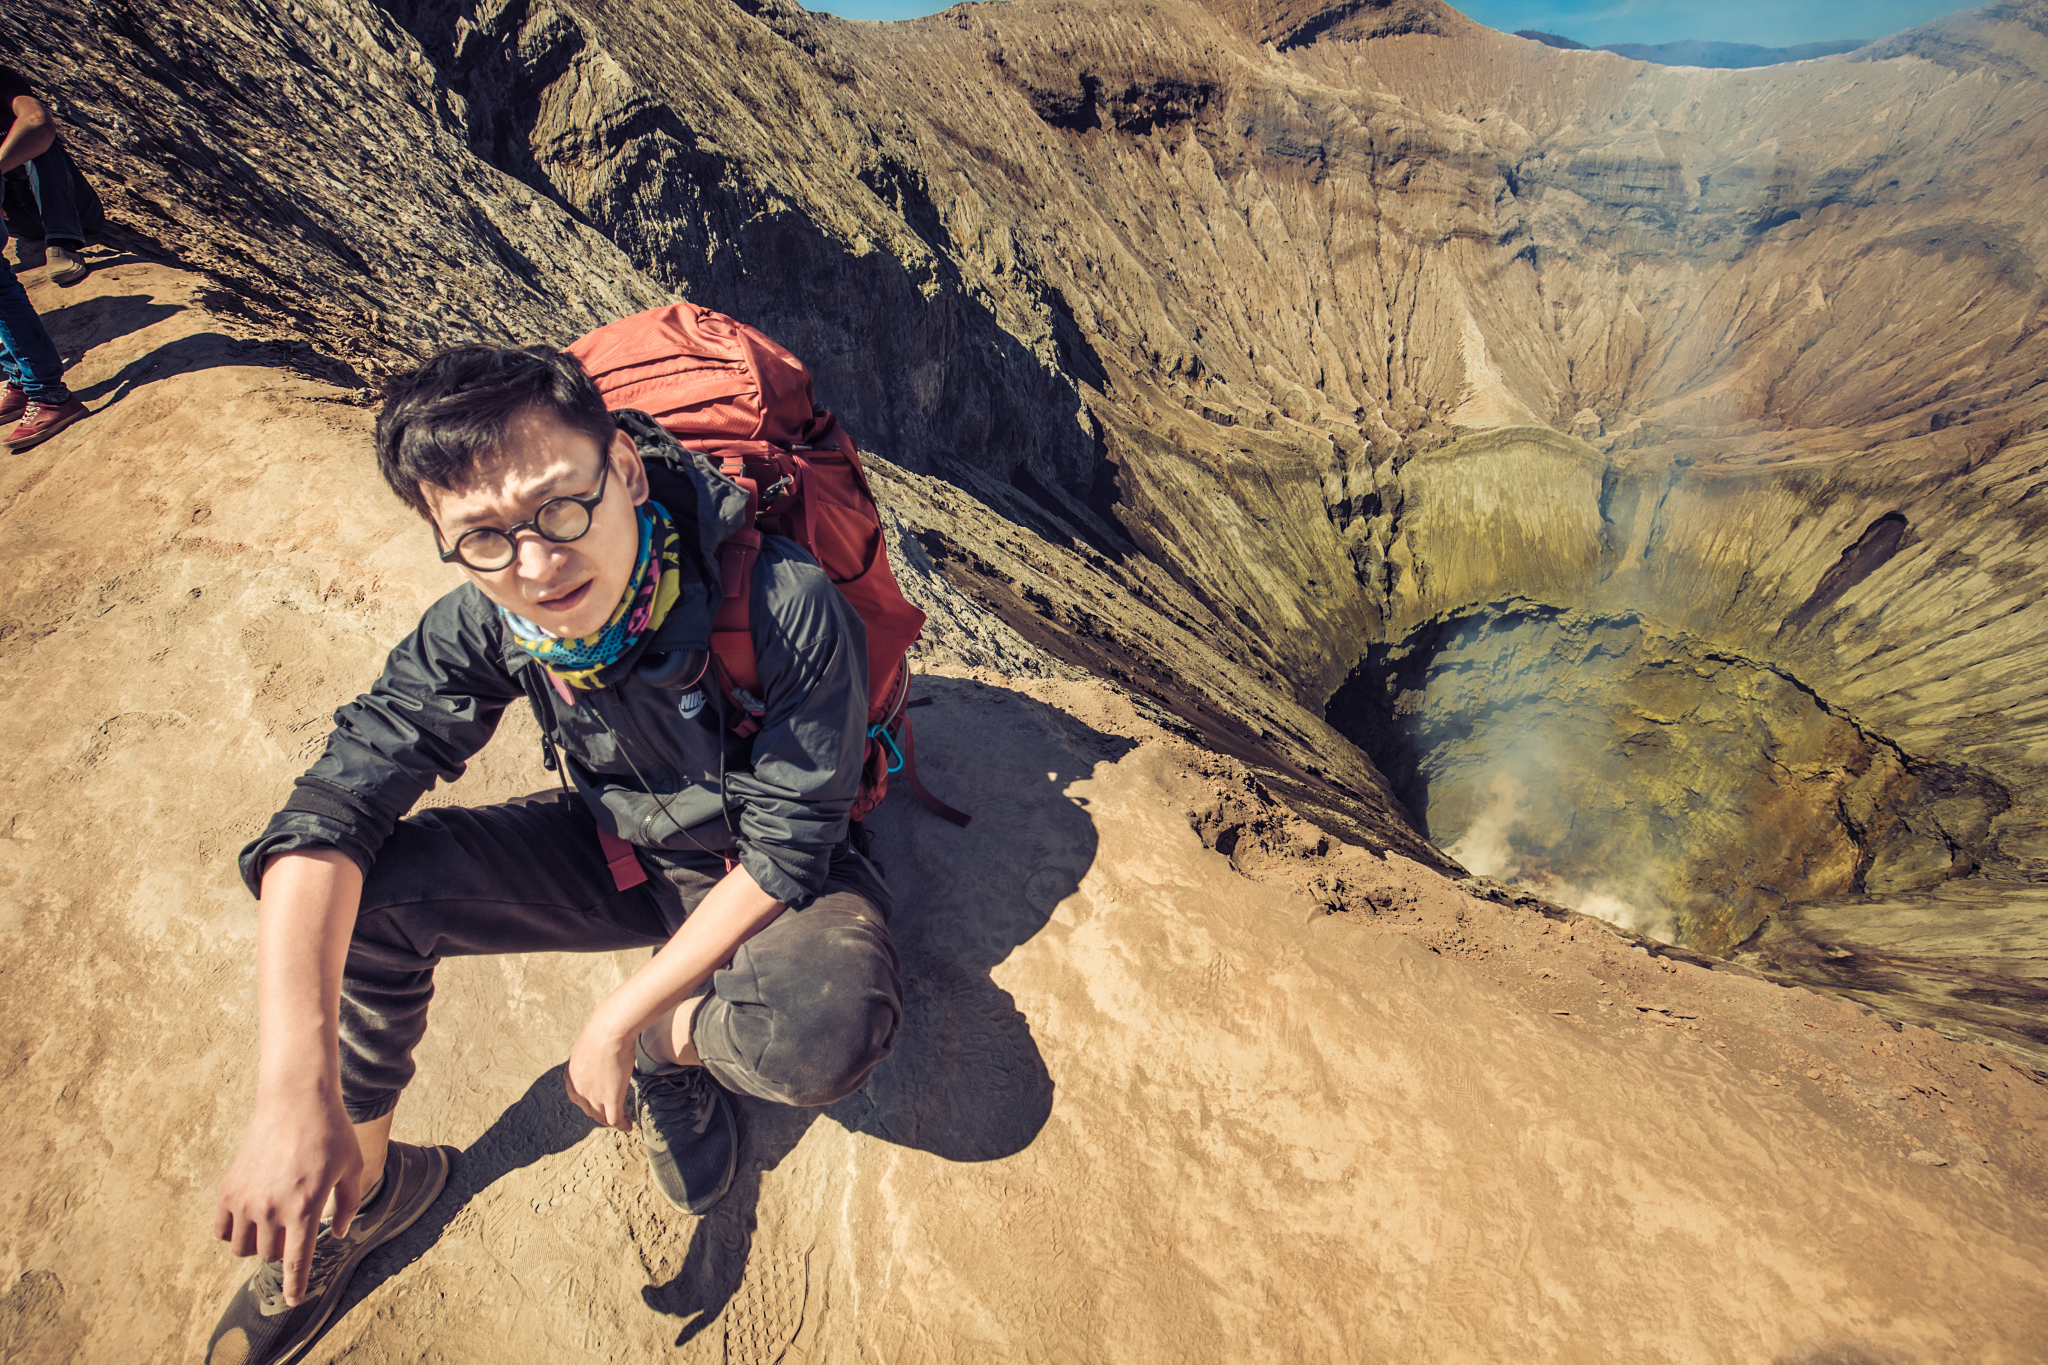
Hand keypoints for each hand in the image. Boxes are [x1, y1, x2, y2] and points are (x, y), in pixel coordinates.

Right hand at [213, 1092, 364, 1305]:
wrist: (295, 1102)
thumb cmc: (331, 1133)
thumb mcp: (352, 1168)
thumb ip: (349, 1206)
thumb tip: (338, 1235)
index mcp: (305, 1208)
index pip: (296, 1262)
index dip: (295, 1286)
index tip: (293, 1301)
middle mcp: (272, 1209)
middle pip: (270, 1256)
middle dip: (282, 1251)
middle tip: (294, 1227)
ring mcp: (246, 1200)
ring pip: (242, 1248)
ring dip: (257, 1244)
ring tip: (272, 1222)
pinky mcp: (228, 1190)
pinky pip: (222, 1230)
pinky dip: (233, 1232)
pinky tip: (249, 1217)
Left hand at [565, 1011, 637, 1130]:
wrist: (608, 1031)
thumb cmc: (602, 1030)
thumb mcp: (589, 1045)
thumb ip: (592, 1055)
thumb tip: (603, 1051)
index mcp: (571, 1076)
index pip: (577, 1097)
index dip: (588, 1102)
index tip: (598, 1102)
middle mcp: (578, 1089)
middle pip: (588, 1109)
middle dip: (599, 1113)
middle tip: (610, 1113)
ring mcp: (593, 1096)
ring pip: (601, 1117)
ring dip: (610, 1121)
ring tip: (620, 1122)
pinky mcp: (610, 1098)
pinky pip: (614, 1118)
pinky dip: (621, 1125)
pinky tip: (628, 1126)